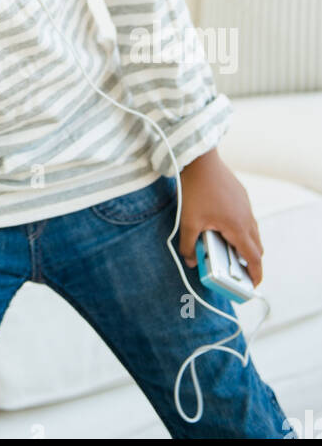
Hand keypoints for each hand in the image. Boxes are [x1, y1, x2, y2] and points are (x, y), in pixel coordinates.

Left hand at [178, 149, 263, 286]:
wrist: (200, 160)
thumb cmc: (195, 190)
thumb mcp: (188, 221)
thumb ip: (189, 245)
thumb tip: (190, 261)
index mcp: (237, 227)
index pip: (253, 258)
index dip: (255, 274)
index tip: (254, 285)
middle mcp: (247, 217)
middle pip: (256, 246)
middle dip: (250, 261)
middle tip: (240, 272)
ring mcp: (246, 205)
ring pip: (252, 231)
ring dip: (246, 244)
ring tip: (230, 250)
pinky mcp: (241, 195)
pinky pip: (247, 218)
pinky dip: (242, 229)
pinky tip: (225, 227)